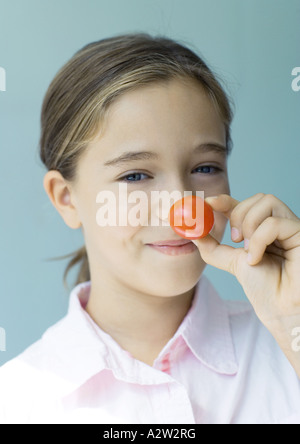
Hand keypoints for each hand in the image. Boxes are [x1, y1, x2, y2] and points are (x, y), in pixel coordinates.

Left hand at [192, 193, 299, 375]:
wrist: (279, 310)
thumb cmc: (264, 289)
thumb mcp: (233, 263)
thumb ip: (214, 248)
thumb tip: (194, 233)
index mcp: (264, 230)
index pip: (246, 204)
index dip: (226, 200)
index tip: (207, 203)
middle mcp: (280, 225)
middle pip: (258, 198)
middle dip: (238, 214)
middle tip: (234, 239)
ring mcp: (292, 229)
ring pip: (268, 202)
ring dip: (249, 224)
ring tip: (247, 250)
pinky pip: (274, 223)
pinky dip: (259, 239)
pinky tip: (257, 258)